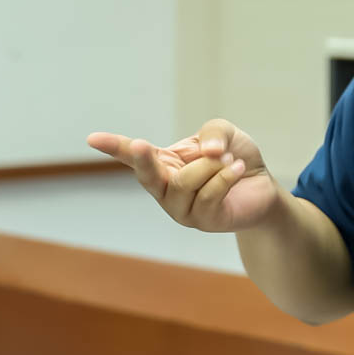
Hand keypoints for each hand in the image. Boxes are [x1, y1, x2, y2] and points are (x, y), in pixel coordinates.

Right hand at [87, 118, 279, 232]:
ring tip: (230, 159)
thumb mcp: (223, 134)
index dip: (114, 147)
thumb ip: (212, 133)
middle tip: (140, 145)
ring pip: (186, 182)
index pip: (134, 156)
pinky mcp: (203, 221)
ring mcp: (181, 209)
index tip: (91, 139)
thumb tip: (206, 151)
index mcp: (164, 164)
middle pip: (147, 176)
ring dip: (212, 165)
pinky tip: (238, 169)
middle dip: (142, 160)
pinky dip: (226, 176)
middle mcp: (166, 189)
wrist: (261, 187)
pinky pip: (208, 195)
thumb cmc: (234, 157)